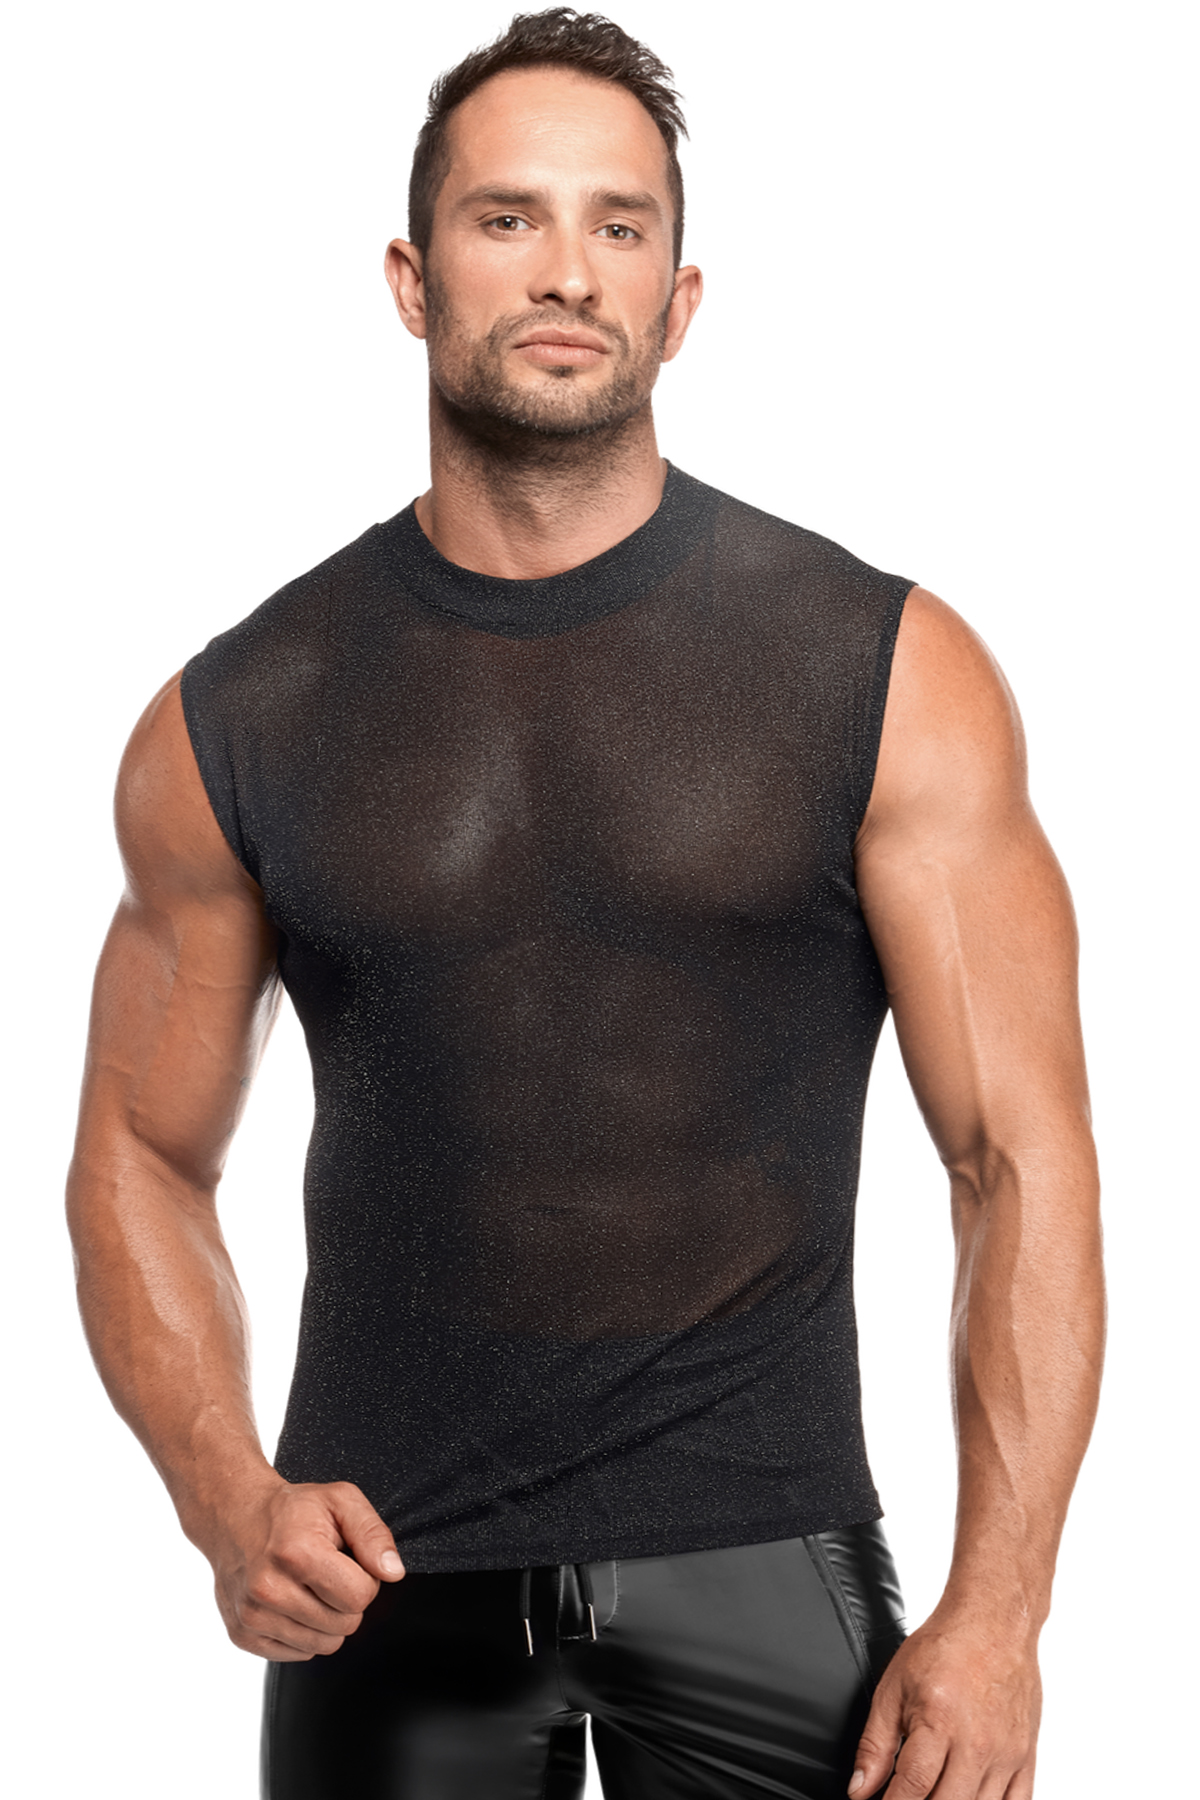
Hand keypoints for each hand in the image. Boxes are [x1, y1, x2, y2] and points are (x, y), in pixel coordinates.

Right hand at [205, 1475, 405, 1660]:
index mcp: (296, 1553)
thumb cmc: (293, 1510)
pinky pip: (299, 1654)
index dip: (366, 1579)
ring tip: (310, 1586)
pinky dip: (304, 1632)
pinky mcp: (244, 1636)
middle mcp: (269, 1588)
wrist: (236, 1517)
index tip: (350, 1562)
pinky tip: (292, 1601)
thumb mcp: (341, 1501)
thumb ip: (373, 1534)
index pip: (360, 1597)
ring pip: (324, 1645)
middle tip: (329, 1572)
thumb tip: (393, 1572)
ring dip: (327, 1619)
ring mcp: (252, 1616)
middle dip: (347, 1600)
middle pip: (344, 1625)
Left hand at [849, 1607, 1041, 1797]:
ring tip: (934, 1793)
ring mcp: (1006, 1755)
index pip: (912, 1789)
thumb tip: (858, 1790)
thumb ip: (874, 1745)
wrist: (993, 1623)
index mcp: (938, 1722)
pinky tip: (969, 1798)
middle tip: (905, 1798)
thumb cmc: (943, 1648)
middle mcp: (976, 1744)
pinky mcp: (1026, 1758)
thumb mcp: (893, 1688)